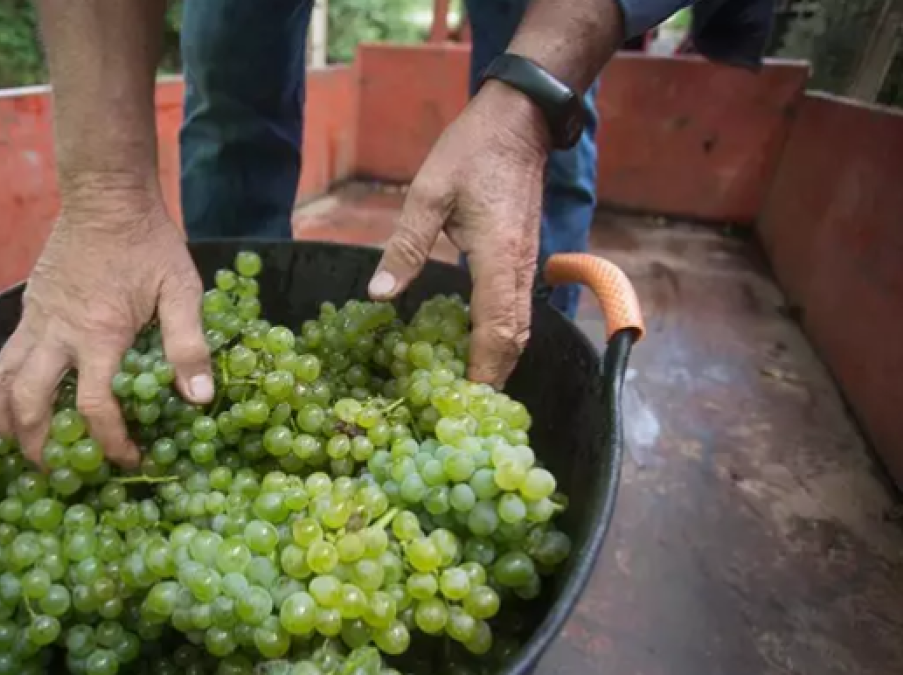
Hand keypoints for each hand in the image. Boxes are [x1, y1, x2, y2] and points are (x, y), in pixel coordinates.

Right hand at [0, 189, 213, 466]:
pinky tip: (14, 399)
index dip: (110, 441)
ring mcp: (37, 320)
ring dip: (7, 420)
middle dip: (39, 444)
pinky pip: (5, 356)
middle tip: (56, 469)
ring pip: (3, 381)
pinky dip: (3, 387)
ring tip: (17, 446)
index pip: (95, 406)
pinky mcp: (28, 307)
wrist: (106, 196)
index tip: (127, 459)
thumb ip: (188, 344)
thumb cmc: (149, 243)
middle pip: (30, 403)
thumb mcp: (181, 290)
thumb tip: (199, 398)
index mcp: (99, 335)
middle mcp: (58, 333)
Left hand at [368, 81, 550, 386]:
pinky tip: (477, 346)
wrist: (520, 122)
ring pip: (520, 327)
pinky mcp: (524, 258)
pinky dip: (502, 337)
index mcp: (495, 257)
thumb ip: (405, 246)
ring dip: (498, 360)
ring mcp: (526, 264)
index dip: (480, 370)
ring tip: (467, 390)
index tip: (462, 402)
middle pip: (513, 339)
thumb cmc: (472, 152)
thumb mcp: (428, 194)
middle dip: (491, 377)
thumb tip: (379, 295)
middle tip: (461, 410)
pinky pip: (518, 310)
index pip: (493, 329)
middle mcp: (519, 268)